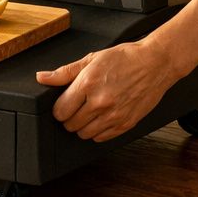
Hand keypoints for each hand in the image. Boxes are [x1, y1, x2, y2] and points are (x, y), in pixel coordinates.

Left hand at [36, 42, 174, 141]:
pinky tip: (103, 117)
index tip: (65, 103)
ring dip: (83, 125)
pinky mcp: (125, 124)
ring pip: (84, 134)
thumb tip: (42, 77)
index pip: (60, 111)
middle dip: (70, 117)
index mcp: (88, 84)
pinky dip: (98, 131)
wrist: (155, 63)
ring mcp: (114, 115)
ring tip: (91, 111)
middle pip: (70, 125)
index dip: (59, 108)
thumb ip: (65, 72)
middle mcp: (100, 102)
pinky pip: (102, 138)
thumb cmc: (125, 58)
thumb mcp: (92, 58)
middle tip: (78, 106)